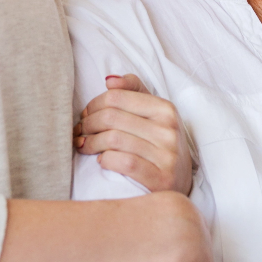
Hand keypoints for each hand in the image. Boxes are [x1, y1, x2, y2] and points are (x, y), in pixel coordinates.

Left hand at [74, 74, 193, 194]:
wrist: (182, 181)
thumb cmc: (160, 143)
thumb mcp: (153, 113)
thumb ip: (133, 90)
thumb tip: (109, 81)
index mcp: (165, 109)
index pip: (116, 97)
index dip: (93, 106)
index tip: (85, 116)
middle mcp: (168, 130)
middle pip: (111, 117)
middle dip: (87, 124)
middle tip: (80, 133)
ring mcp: (167, 155)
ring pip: (114, 139)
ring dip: (91, 143)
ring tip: (84, 146)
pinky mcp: (162, 179)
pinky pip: (125, 163)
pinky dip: (107, 160)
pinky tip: (102, 161)